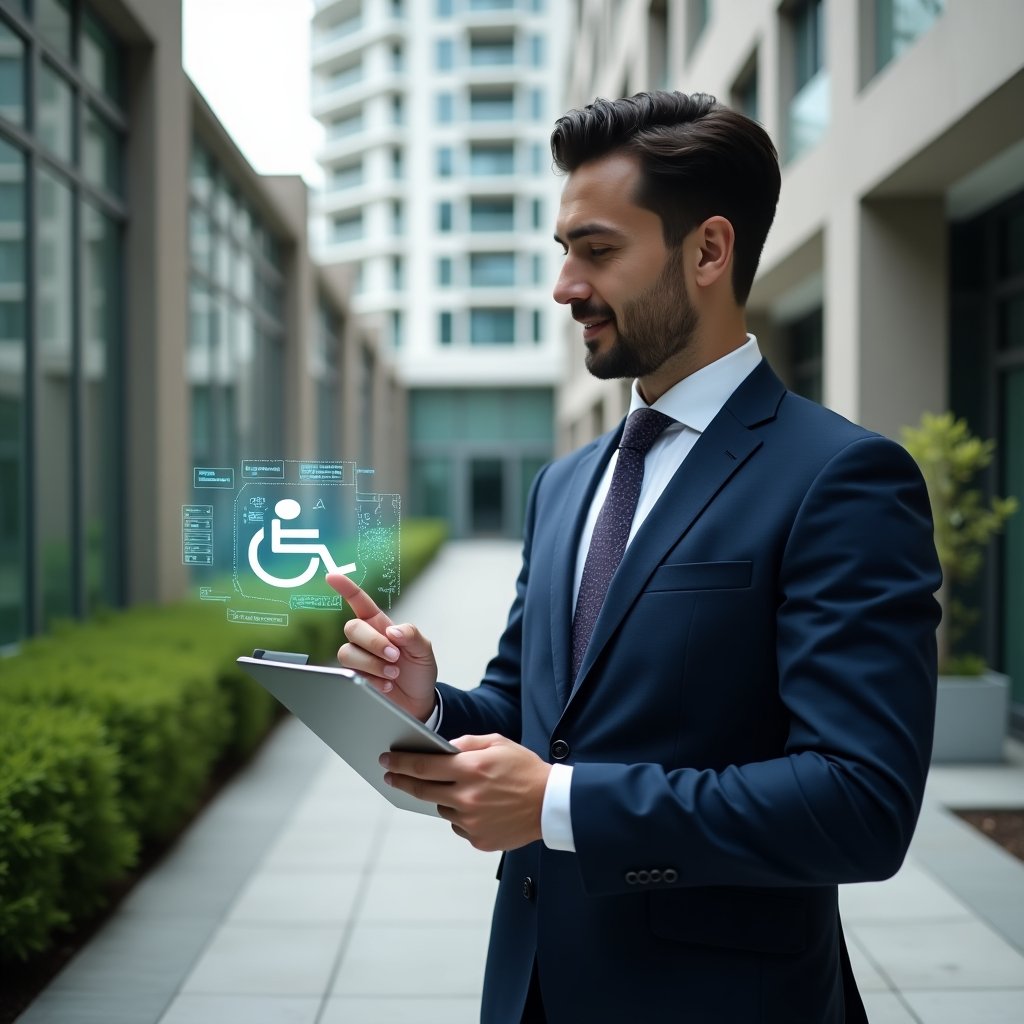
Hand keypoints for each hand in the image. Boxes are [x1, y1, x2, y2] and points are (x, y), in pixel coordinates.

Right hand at [326, 573, 437, 721]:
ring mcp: (358, 659)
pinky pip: (350, 674)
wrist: (419, 701)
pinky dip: (372, 680)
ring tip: (393, 673)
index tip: (331, 576)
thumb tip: (391, 631)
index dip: (346, 588)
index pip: (360, 602)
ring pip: (347, 652)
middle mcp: (366, 639)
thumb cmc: (420, 671)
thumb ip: (411, 635)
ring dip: (372, 663)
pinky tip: (386, 685)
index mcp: (381, 625)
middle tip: (394, 656)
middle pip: (352, 628)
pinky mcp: (354, 678)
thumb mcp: (424, 649)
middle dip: (373, 642)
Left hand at [380, 734, 551, 851]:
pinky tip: (482, 807)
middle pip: (423, 790)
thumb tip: (443, 749)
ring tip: (465, 791)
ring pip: (442, 808)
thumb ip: (467, 743)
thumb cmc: (525, 769)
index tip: (386, 760)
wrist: (551, 804)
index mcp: (471, 769)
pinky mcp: (478, 839)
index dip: (401, 763)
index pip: (424, 766)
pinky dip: (464, 815)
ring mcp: (472, 821)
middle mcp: (467, 797)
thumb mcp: (498, 743)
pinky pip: (459, 825)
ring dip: (444, 798)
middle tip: (391, 776)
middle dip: (403, 781)